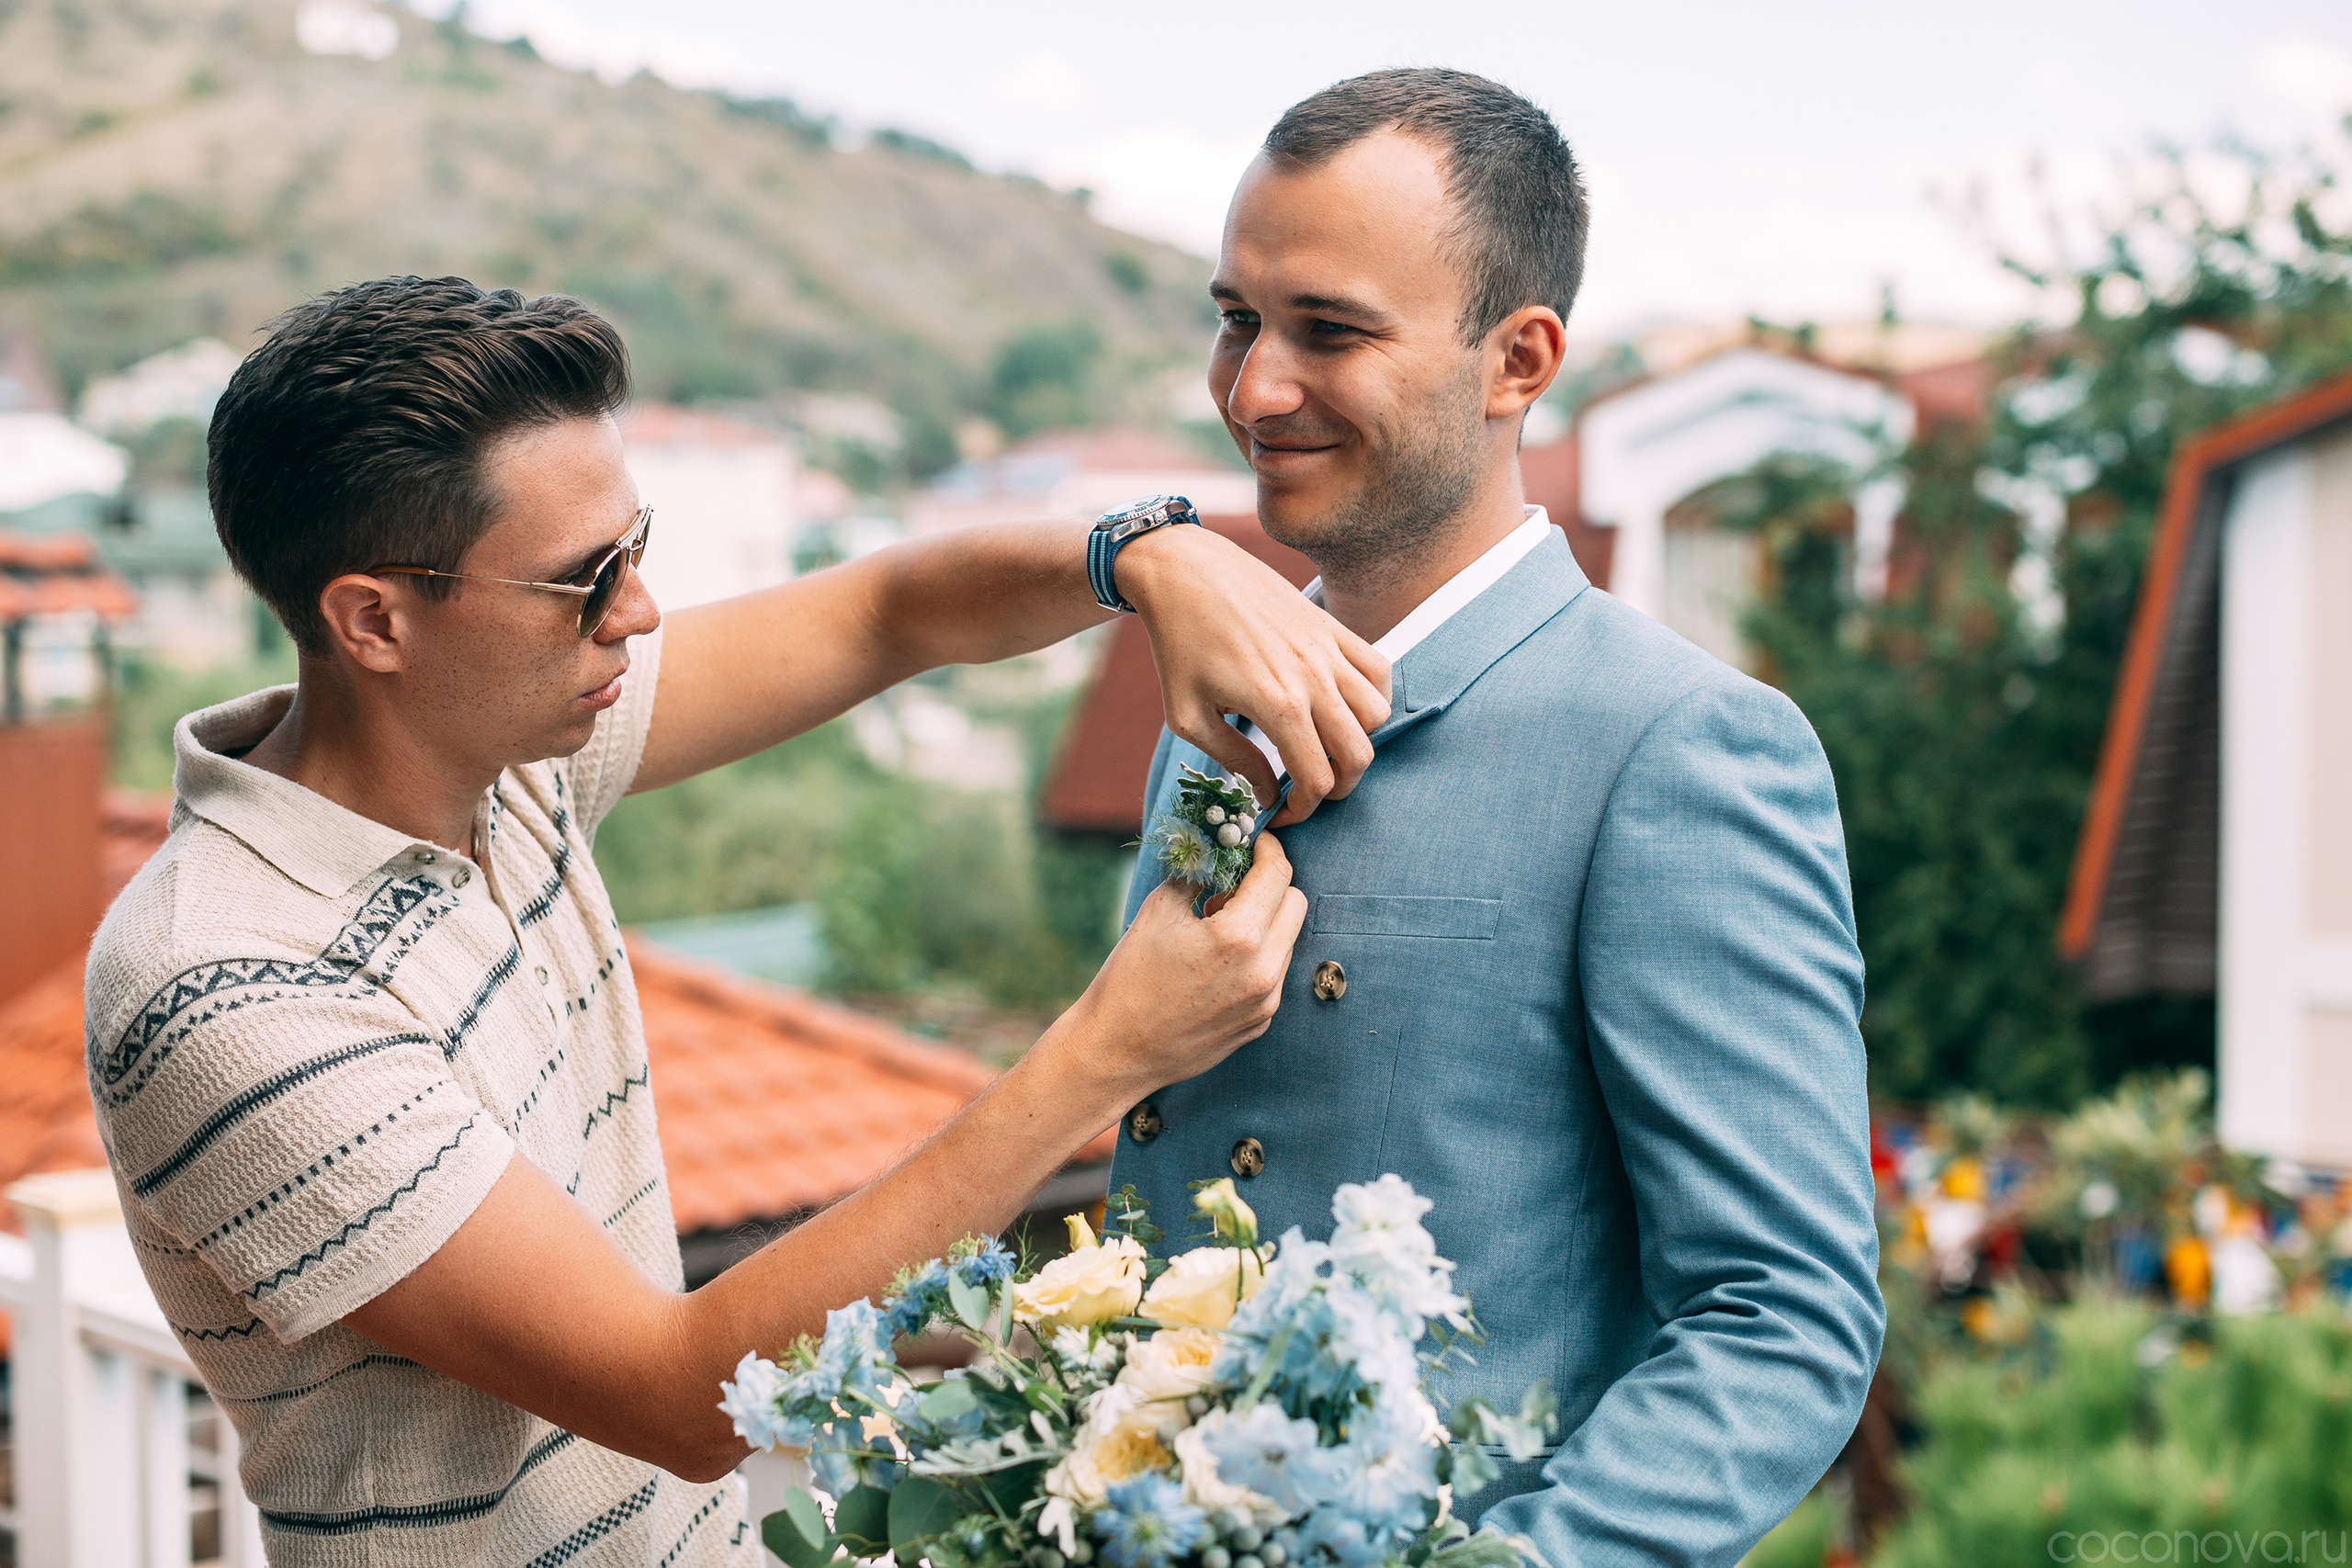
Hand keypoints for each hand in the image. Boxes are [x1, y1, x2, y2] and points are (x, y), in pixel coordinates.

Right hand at [1038, 832, 1306, 1107]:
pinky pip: (1273, 974)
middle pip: (1296, 904)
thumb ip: (1198, 875)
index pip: (1278, 875)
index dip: (1268, 849)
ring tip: (1217, 928)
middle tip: (1233, 884)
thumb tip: (1219, 852)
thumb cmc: (1130, 978)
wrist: (1116, 1051)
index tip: (1254, 842)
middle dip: (1272, 885)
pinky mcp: (1261, 1022)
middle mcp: (1264, 970)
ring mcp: (1266, 1001)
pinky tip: (1217, 963)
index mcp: (1239, 936)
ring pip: (1288, 940)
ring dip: (1265, 922)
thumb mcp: (1159, 910)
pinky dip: (1257, 956)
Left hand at [1117, 525, 1390, 824]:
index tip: (1281, 811)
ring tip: (1325, 747)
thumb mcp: (1188, 716)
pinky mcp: (1331, 626)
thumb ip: (1233, 759)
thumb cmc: (1178, 645)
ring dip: (1357, 742)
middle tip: (1309, 790)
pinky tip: (1344, 707)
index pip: (1316, 778)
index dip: (1303, 809)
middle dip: (1338, 786)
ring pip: (1377, 715)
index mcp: (1277, 704)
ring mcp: (1328, 649)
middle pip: (1358, 754)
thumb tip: (1266, 792)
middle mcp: (1313, 677)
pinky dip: (1373, 698)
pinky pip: (1379, 670)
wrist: (1184, 572)